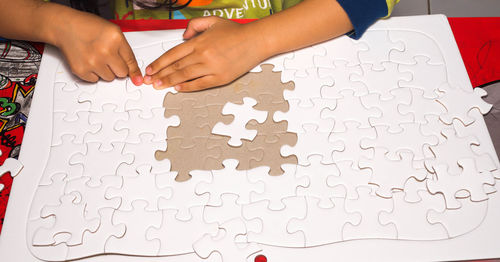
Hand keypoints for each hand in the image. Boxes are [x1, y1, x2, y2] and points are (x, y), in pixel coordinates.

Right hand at [52, 9, 142, 84]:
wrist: (65, 27)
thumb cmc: (88, 27)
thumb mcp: (113, 32)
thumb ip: (126, 51)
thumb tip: (135, 75)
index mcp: (115, 39)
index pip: (130, 61)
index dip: (134, 71)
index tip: (137, 79)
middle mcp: (105, 51)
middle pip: (122, 73)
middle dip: (117, 67)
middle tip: (108, 57)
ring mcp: (92, 62)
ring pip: (109, 78)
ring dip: (105, 70)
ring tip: (96, 57)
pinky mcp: (81, 70)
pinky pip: (95, 80)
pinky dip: (93, 73)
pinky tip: (88, 60)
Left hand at [144, 16, 267, 91]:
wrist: (256, 40)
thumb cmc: (237, 32)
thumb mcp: (213, 21)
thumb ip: (194, 25)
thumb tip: (183, 35)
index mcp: (199, 41)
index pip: (173, 54)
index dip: (159, 63)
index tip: (151, 69)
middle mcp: (203, 55)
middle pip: (176, 67)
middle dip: (161, 75)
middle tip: (151, 81)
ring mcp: (212, 67)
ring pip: (185, 76)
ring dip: (170, 82)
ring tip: (160, 86)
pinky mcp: (220, 78)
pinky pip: (200, 84)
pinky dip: (188, 87)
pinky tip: (179, 88)